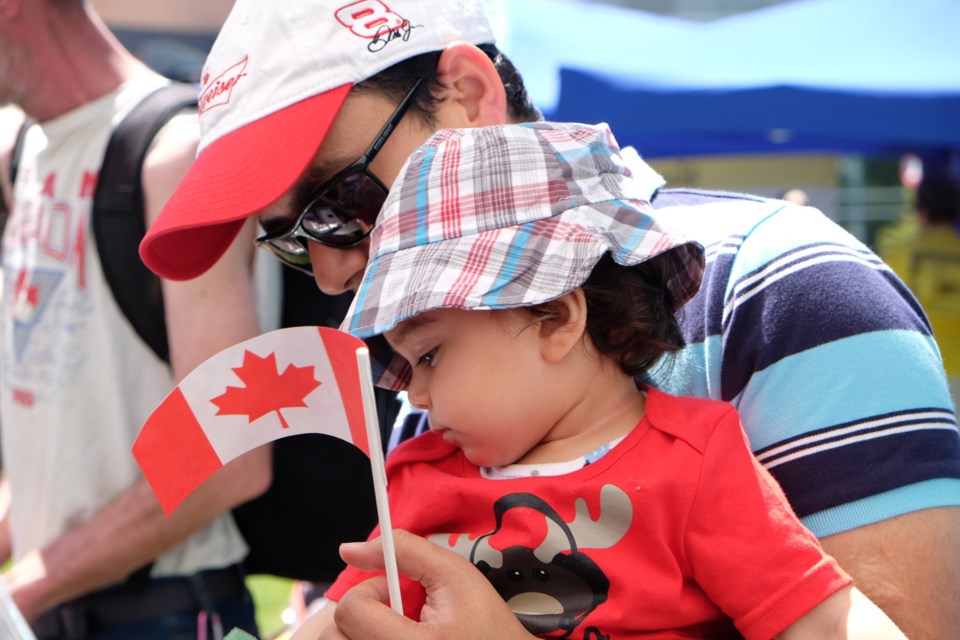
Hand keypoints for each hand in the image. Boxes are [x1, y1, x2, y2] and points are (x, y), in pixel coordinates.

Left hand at [320, 529, 533, 639]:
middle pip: (335, 637)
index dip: (369, 590)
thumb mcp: (455, 575)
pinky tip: (390, 638)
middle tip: (391, 611)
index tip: (394, 592)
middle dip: (357, 614)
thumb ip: (405, 550)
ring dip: (357, 632)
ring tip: (392, 628)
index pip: (351, 611)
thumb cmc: (486, 623)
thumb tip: (349, 548)